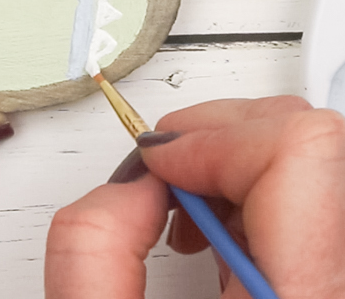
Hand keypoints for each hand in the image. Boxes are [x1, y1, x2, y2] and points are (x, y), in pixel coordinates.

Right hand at [45, 96, 344, 297]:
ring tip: (185, 209)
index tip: (158, 163)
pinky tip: (214, 224)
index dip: (211, 135)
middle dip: (216, 135)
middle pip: (310, 137)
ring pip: (314, 154)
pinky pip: (313, 185)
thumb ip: (93, 249)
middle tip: (164, 176)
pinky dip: (250, 183)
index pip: (297, 148)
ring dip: (232, 158)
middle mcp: (338, 279)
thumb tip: (127, 181)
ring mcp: (341, 268)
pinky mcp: (331, 269)